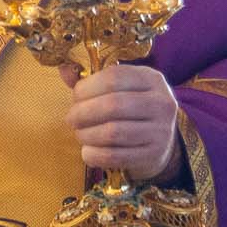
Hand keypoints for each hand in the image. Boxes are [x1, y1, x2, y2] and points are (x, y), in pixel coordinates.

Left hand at [61, 62, 183, 184]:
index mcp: (151, 79)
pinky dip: (94, 154)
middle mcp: (161, 103)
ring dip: (87, 134)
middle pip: (113, 105)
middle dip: (83, 113)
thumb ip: (91, 81)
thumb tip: (64, 70)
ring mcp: (161, 131)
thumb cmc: (132, 111)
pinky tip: (87, 151)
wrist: (162, 144)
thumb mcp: (120, 89)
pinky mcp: (153, 156)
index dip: (87, 87)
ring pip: (113, 132)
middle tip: (71, 119)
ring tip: (80, 134)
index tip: (75, 97)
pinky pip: (115, 156)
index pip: (113, 77)